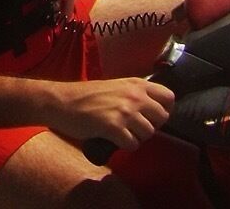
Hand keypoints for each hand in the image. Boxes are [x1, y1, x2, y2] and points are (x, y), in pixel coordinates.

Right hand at [47, 77, 173, 151]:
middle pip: (162, 118)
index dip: (163, 109)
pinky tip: (113, 139)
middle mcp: (134, 96)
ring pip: (148, 133)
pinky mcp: (114, 127)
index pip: (169, 97)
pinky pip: (133, 144)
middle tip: (133, 127)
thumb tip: (151, 111)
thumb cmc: (85, 96)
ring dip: (136, 137)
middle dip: (150, 126)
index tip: (150, 115)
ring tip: (120, 132)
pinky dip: (125, 145)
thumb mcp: (114, 87)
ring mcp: (125, 111)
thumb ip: (133, 94)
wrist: (61, 101)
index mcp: (135, 83)